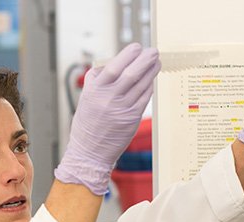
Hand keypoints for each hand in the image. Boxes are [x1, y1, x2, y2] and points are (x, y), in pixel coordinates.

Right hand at [54, 43, 160, 194]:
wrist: (89, 152)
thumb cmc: (88, 123)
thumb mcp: (87, 97)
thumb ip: (98, 79)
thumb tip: (114, 62)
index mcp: (95, 90)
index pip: (114, 65)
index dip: (128, 54)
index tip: (136, 47)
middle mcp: (109, 98)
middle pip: (132, 73)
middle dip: (145, 60)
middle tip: (153, 51)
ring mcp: (122, 109)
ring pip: (141, 85)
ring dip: (151, 71)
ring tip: (157, 62)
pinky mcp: (132, 118)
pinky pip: (144, 98)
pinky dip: (149, 87)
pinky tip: (152, 80)